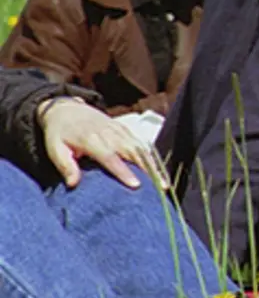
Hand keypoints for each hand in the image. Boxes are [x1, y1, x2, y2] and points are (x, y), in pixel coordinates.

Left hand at [38, 97, 169, 189]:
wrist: (67, 109)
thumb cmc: (59, 133)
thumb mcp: (55, 149)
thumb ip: (65, 166)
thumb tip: (73, 184)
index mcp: (92, 140)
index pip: (111, 157)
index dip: (124, 172)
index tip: (136, 185)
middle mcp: (110, 134)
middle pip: (134, 152)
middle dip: (149, 169)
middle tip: (162, 187)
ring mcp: (120, 130)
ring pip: (142, 148)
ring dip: (154, 165)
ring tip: (164, 182)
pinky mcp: (125, 129)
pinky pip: (142, 143)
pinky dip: (152, 157)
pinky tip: (159, 170)